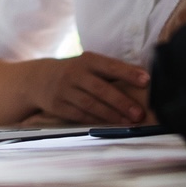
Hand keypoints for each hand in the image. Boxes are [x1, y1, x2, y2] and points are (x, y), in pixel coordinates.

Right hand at [27, 53, 148, 123]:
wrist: (39, 79)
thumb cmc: (76, 72)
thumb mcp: (89, 65)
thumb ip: (111, 71)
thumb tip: (145, 81)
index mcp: (86, 61)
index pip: (109, 66)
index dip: (128, 73)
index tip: (146, 80)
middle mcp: (74, 74)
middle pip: (100, 88)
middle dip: (121, 101)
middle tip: (139, 113)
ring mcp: (64, 90)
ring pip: (90, 104)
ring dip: (111, 115)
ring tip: (128, 122)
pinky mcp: (58, 106)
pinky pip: (79, 115)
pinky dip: (96, 121)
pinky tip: (109, 125)